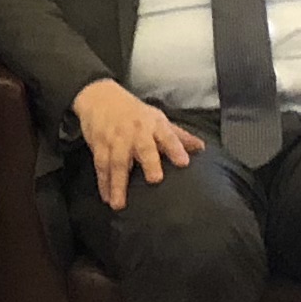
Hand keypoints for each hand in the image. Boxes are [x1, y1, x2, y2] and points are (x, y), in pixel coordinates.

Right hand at [73, 79, 201, 211]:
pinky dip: (103, 183)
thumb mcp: (158, 119)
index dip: (176, 148)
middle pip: (143, 147)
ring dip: (118, 183)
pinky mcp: (99, 145)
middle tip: (155, 180)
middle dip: (149, 162)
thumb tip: (201, 148)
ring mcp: (116, 139)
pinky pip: (101, 166)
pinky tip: (107, 198)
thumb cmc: (134, 113)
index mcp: (154, 124)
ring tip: (119, 204)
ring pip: (117, 162)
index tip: (184, 163)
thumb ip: (178, 136)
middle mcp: (136, 131)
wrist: (100, 97)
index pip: (168, 136)